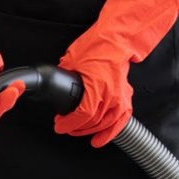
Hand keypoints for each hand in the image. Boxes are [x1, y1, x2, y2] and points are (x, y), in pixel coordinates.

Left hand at [53, 0, 178, 147]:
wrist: (117, 38)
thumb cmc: (97, 45)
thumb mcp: (72, 59)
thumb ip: (64, 74)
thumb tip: (53, 83)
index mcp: (97, 84)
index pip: (83, 113)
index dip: (69, 124)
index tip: (59, 125)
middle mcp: (111, 93)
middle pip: (93, 121)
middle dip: (76, 127)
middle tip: (65, 126)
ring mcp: (120, 96)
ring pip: (106, 123)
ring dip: (90, 131)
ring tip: (79, 132)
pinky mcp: (125, 97)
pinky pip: (121, 121)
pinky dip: (111, 133)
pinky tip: (100, 141)